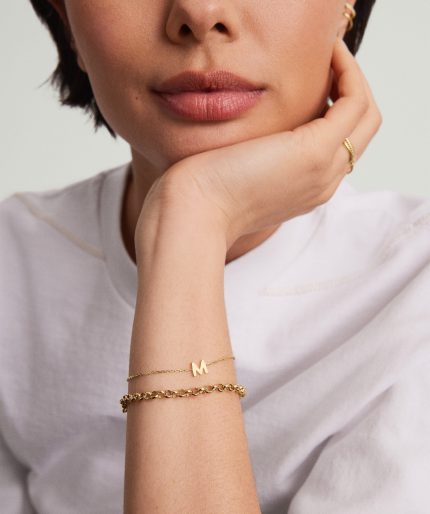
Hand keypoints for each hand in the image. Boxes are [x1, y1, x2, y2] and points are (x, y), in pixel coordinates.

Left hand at [139, 37, 381, 249]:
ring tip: (329, 53)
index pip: (340, 144)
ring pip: (366, 116)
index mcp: (306, 188)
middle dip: (351, 89)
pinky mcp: (314, 151)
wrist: (194, 214)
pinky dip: (348, 72)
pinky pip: (354, 102)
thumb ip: (259, 158)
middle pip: (362, 130)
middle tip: (329, 61)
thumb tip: (258, 133)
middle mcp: (323, 181)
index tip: (318, 80)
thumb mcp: (239, 175)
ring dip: (353, 77)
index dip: (335, 108)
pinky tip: (327, 55)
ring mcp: (323, 168)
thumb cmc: (203, 195)